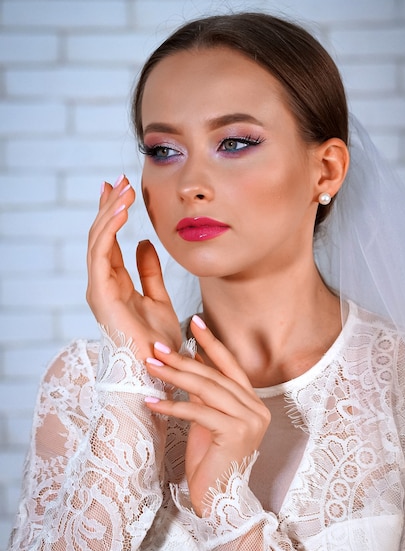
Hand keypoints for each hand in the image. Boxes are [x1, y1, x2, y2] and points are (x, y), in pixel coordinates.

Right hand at [86, 175, 181, 359]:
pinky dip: (109, 230)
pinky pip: (101, 254)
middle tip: (119, 180)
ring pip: (99, 240)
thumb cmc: (158, 343)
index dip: (113, 215)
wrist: (159, 371)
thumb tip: (143, 244)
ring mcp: (99, 289)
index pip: (110, 242)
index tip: (120, 190)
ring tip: (122, 188)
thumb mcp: (158, 299)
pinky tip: (121, 210)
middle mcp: (103, 284)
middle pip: (101, 237)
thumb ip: (149, 272)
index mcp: (115, 284)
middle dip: (109, 206)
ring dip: (109, 212)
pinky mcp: (101, 294)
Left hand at [144, 316, 270, 515]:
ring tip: (151, 365)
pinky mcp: (236, 434)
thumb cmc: (211, 461)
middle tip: (157, 347)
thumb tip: (190, 359)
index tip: (195, 321)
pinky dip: (173, 405)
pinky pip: (199, 412)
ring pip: (207, 389)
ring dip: (175, 375)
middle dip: (183, 359)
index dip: (212, 342)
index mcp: (252, 402)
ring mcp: (249, 421)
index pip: (230, 365)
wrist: (220, 501)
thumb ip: (205, 393)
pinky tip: (152, 400)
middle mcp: (256, 408)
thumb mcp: (207, 420)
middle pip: (215, 375)